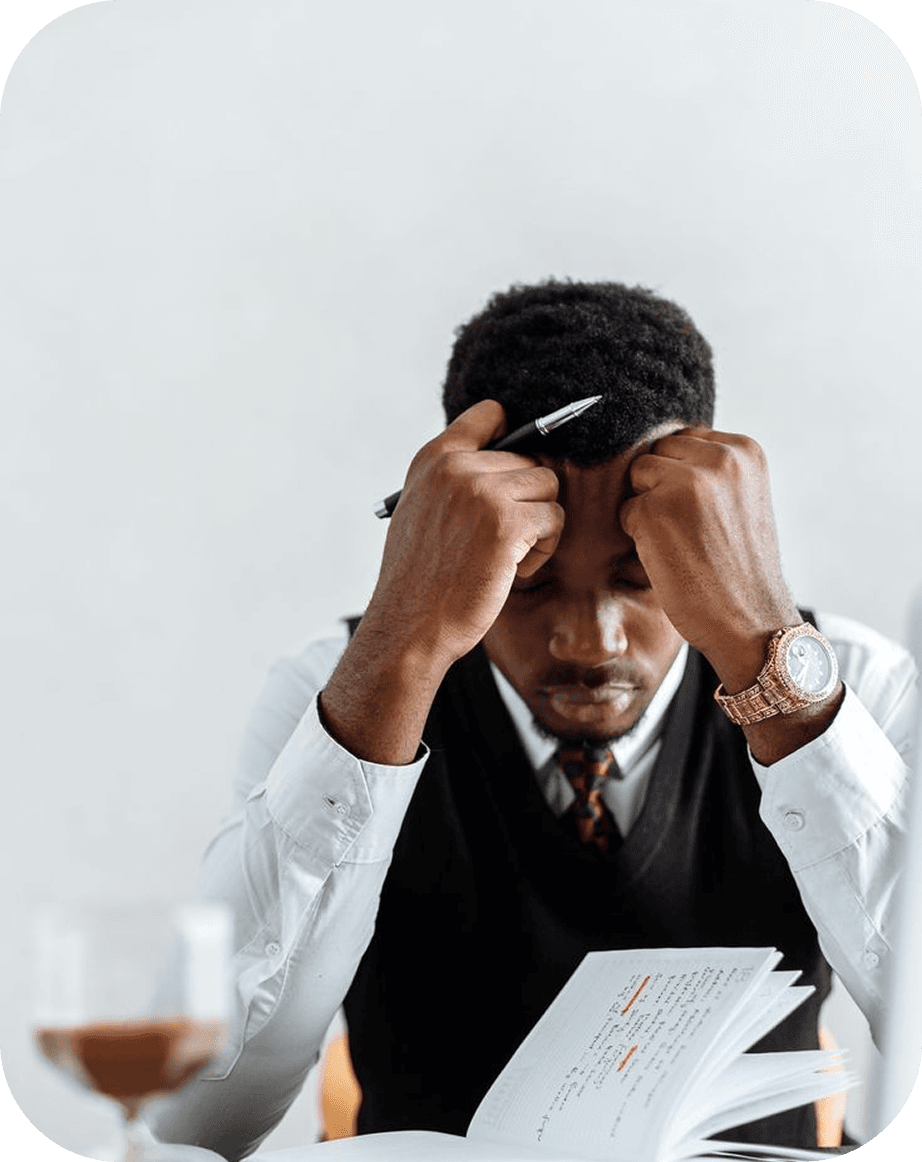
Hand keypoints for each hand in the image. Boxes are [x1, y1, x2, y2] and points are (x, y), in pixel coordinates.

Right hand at [368, 399, 563, 670]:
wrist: (411, 626)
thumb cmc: (420, 580)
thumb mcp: (420, 512)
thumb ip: (453, 481)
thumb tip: (508, 463)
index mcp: (432, 460)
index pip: (488, 413)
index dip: (513, 434)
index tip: (517, 466)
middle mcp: (456, 467)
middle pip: (529, 460)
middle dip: (527, 500)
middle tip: (504, 541)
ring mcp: (482, 491)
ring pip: (548, 485)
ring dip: (540, 523)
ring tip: (511, 555)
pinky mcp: (507, 522)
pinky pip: (554, 518)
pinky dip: (544, 548)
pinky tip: (515, 570)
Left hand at [619, 428, 800, 688]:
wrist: (751, 622)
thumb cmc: (740, 568)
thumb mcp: (743, 499)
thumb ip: (712, 469)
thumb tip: (661, 448)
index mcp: (744, 451)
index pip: (685, 438)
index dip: (681, 476)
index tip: (699, 512)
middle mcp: (719, 458)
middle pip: (658, 452)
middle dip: (661, 486)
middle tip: (688, 530)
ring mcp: (685, 482)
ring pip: (638, 476)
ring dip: (647, 507)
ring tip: (680, 542)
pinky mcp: (654, 509)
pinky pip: (626, 511)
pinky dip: (638, 536)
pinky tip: (670, 558)